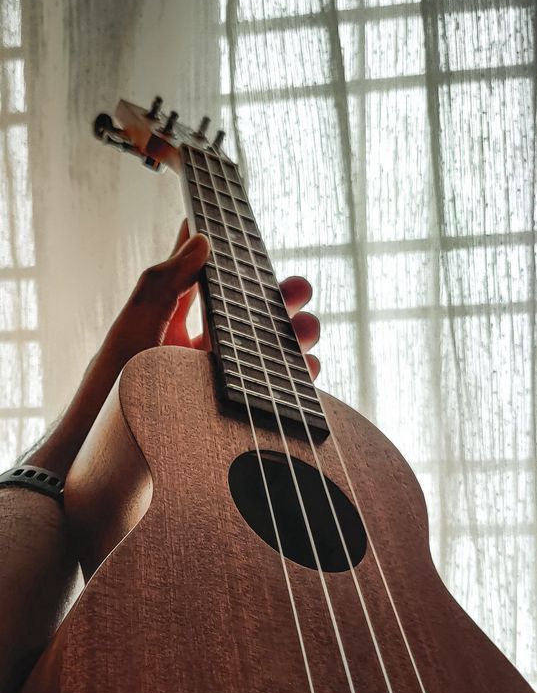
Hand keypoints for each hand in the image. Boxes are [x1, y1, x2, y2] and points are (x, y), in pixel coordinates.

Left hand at [29, 221, 319, 477]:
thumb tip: (200, 240)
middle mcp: (198, 351)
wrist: (105, 459)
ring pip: (269, 352)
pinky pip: (274, 394)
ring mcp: (218, 383)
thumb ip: (164, 281)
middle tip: (298, 288)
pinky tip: (309, 369)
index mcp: (172, 323)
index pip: (204, 279)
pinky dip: (299, 380)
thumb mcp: (134, 327)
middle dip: (279, 299)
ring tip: (308, 328)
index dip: (228, 255)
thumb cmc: (111, 392)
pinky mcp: (232, 414)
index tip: (251, 232)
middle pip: (249, 316)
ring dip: (296, 337)